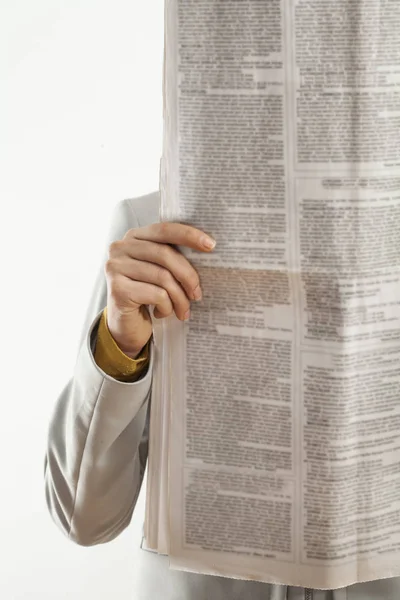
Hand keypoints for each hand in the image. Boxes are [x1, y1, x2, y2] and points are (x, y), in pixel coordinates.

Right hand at [104, 222, 215, 357]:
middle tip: (198, 294)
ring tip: (183, 310)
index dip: (189, 235)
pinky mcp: (117, 289)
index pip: (164, 229)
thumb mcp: (158, 271)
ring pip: (162, 277)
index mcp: (134, 237)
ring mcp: (115, 267)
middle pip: (165, 254)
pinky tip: (162, 313)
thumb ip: (172, 258)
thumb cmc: (146, 295)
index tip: (211, 245)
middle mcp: (120, 248)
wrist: (125, 326)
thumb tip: (207, 250)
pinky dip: (166, 307)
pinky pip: (155, 294)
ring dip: (179, 297)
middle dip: (188, 275)